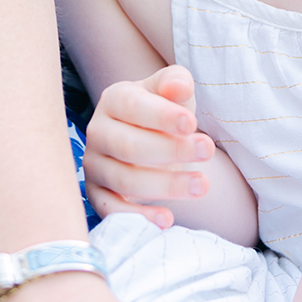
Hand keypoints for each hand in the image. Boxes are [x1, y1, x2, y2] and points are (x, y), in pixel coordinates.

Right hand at [84, 64, 214, 227]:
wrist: (148, 139)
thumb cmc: (163, 111)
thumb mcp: (171, 91)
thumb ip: (175, 82)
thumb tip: (180, 86)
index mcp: (113, 99)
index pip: (133, 106)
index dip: (162, 116)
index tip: (192, 124)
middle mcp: (98, 132)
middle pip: (129, 146)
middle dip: (171, 150)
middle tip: (207, 151)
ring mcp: (94, 165)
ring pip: (125, 180)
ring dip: (166, 185)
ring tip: (202, 185)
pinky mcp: (97, 194)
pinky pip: (112, 210)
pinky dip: (139, 217)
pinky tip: (167, 219)